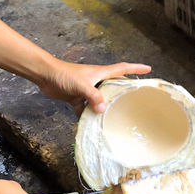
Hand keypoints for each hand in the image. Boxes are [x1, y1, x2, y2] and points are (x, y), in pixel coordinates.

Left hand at [38, 60, 152, 113]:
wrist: (46, 76)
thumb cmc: (64, 75)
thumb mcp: (82, 85)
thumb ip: (93, 97)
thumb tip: (103, 110)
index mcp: (100, 73)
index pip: (122, 69)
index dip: (136, 68)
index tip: (148, 69)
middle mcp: (95, 80)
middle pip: (113, 84)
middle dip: (123, 89)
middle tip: (134, 98)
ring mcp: (86, 89)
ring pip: (99, 99)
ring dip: (105, 106)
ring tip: (114, 116)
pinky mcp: (76, 97)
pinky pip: (84, 108)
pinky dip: (86, 115)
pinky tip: (89, 125)